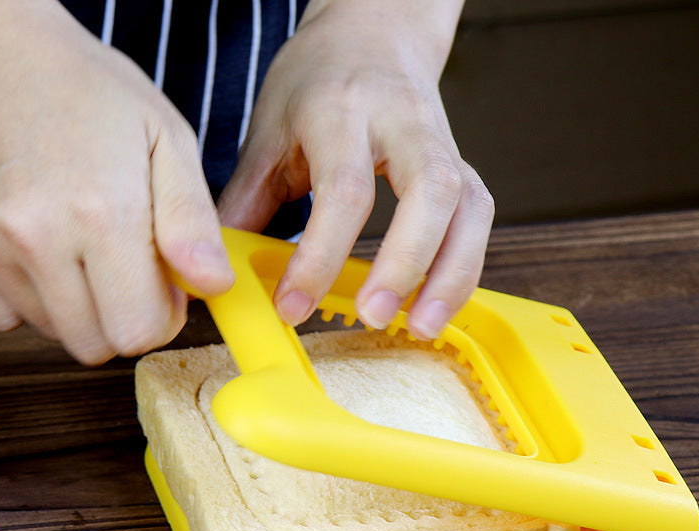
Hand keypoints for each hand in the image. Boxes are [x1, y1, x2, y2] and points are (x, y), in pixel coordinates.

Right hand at [0, 0, 233, 363]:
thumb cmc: (93, 97)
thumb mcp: (169, 142)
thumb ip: (193, 223)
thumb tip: (213, 285)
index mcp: (101, 213)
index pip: (138, 332)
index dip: (161, 319)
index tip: (163, 286)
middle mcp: (34, 236)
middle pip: (93, 346)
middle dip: (121, 318)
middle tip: (126, 268)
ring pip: (51, 332)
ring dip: (77, 306)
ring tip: (81, 245)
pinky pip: (1, 316)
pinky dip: (27, 295)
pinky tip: (39, 246)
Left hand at [218, 0, 492, 339]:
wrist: (375, 33)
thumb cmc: (318, 81)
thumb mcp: (268, 128)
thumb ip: (246, 198)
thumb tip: (219, 268)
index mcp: (341, 111)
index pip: (343, 190)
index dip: (320, 256)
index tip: (294, 307)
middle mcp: (403, 123)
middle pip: (427, 193)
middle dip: (403, 264)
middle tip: (373, 317)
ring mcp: (442, 144)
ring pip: (468, 208)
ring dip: (451, 276)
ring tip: (421, 329)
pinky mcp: (462, 167)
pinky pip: (478, 220)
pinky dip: (463, 269)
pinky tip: (437, 307)